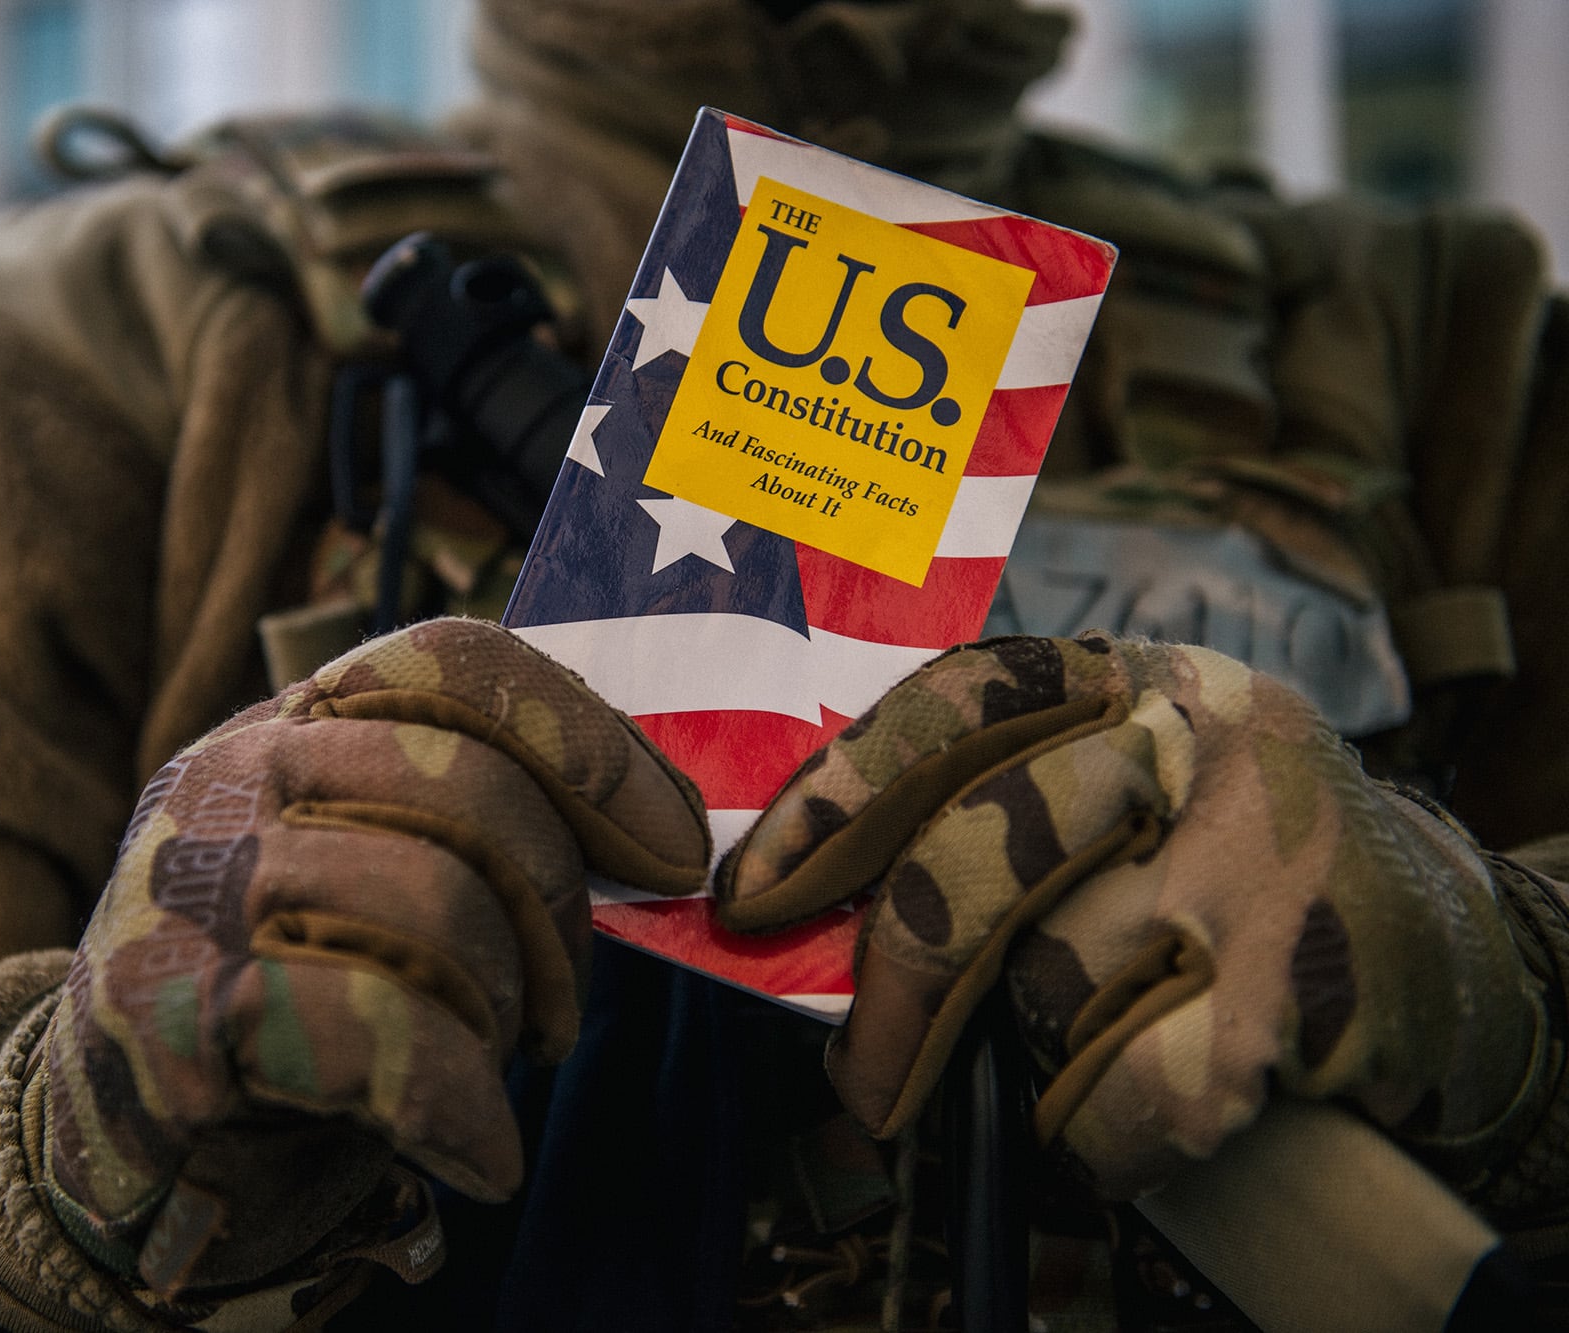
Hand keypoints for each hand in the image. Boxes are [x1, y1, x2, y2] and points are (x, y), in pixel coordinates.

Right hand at [40, 618, 707, 1291]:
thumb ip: (470, 823)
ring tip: (489, 1067)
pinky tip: (480, 1151)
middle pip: (465, 785)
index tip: (673, 842)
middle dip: (554, 912)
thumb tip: (662, 830)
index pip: (453, 660)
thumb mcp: (365, 872)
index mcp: (290, 727)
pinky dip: (459, 1102)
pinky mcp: (167, 1014)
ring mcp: (188, 887)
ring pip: (430, 900)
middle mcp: (227, 777)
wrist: (103, 1136)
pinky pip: (372, 1030)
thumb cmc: (284, 1002)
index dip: (586, 741)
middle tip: (560, 1011)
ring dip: (503, 1009)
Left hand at [717, 633, 1550, 1199]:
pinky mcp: (1299, 978)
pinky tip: (1146, 1112)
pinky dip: (1103, 1130)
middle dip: (897, 989)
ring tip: (1088, 1057)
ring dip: (1037, 1059)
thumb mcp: (1139, 786)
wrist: (1451, 948)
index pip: (956, 698)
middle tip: (861, 1076)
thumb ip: (1004, 804)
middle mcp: (1200, 735)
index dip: (837, 795)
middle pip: (981, 855)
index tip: (753, 892)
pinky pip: (1122, 1086)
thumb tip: (809, 913)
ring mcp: (1258, 850)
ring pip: (1049, 985)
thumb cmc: (1236, 873)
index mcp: (1133, 677)